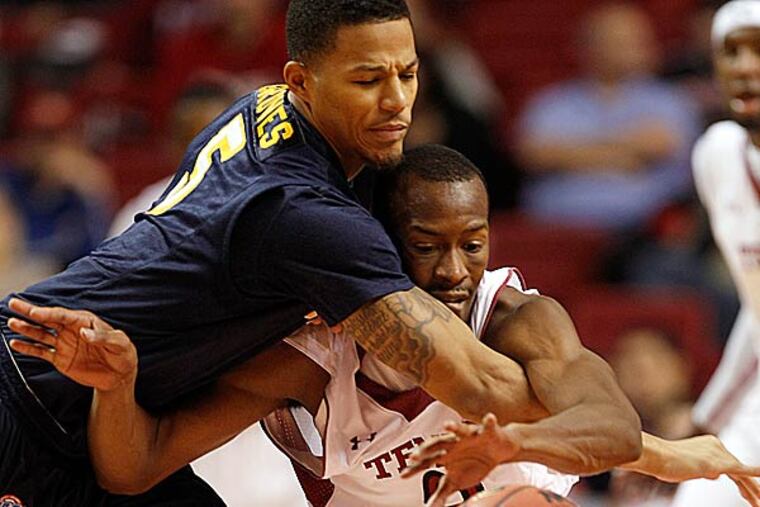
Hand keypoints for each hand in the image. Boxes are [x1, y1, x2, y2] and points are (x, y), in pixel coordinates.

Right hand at [7, 298, 136, 391]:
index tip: (35, 312)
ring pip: (41, 334)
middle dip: (31, 311)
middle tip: (13, 303)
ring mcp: (64, 344)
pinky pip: (41, 352)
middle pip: (48, 319)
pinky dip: (28, 348)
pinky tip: (15, 343)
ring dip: (26, 329)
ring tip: (11, 322)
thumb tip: (84, 332)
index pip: (64, 315)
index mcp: (86, 321)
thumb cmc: (123, 353)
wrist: (120, 375)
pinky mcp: (60, 359)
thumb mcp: (119, 344)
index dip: (49, 313)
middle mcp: (71, 330)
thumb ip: (102, 337)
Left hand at [402, 414, 518, 506]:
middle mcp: (453, 442)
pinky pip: (488, 426)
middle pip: (437, 443)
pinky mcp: (487, 431)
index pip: (426, 460)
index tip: (403, 475)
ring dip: (454, 427)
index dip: (415, 467)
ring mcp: (469, 435)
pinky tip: (489, 418)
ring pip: (460, 430)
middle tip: (415, 455)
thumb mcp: (456, 481)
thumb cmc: (473, 464)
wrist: (497, 450)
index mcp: (444, 454)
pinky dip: (489, 422)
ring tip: (447, 425)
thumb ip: (441, 494)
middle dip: (426, 448)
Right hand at [646, 435, 759, 505]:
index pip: (729, 464)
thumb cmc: (663, 460)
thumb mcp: (687, 466)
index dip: (739, 481)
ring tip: (758, 503)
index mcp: (709, 444)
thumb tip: (714, 474)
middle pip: (738, 470)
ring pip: (743, 475)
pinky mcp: (720, 464)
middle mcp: (717, 446)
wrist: (657, 455)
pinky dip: (755, 473)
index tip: (744, 494)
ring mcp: (719, 454)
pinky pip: (744, 471)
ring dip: (752, 491)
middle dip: (748, 488)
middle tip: (755, 501)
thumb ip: (703, 468)